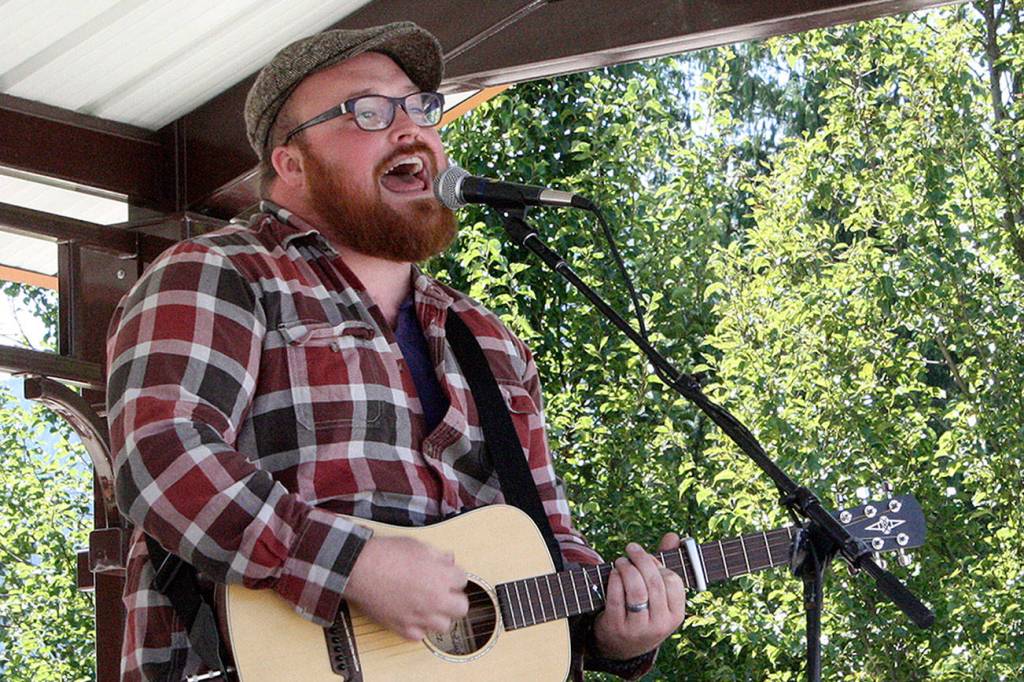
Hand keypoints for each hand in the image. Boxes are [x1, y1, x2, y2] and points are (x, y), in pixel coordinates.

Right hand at [344, 535, 468, 640]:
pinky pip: (420, 636)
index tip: (447, 575)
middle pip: (461, 607)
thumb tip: (448, 560)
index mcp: (441, 577)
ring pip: (444, 626)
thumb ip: (437, 555)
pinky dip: (418, 628)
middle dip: (454, 598)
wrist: (359, 569)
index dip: (454, 575)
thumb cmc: (386, 554)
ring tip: (428, 605)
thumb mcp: (417, 545)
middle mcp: (435, 599)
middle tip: (444, 592)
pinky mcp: (403, 627)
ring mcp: (420, 616)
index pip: (463, 579)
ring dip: (439, 616)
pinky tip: (412, 615)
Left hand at [592, 533, 686, 660]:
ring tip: (621, 561)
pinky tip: (613, 572)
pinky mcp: (617, 627)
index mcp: (675, 615)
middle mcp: (660, 624)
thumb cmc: (643, 611)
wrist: (621, 647)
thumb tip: (673, 536)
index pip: (673, 581)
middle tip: (631, 549)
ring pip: (636, 589)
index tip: (649, 558)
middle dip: (641, 559)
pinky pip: (617, 597)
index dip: (659, 565)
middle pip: (654, 582)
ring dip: (627, 568)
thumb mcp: (658, 596)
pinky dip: (614, 579)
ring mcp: (638, 628)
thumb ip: (665, 564)